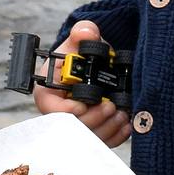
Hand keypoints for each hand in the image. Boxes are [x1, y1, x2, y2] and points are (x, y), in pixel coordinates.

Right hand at [32, 21, 130, 146]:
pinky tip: (125, 123)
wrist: (94, 65)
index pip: (52, 109)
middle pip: (73, 128)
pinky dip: (116, 136)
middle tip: (111, 108)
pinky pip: (103, 142)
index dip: (68, 111)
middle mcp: (60, 112)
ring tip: (121, 113)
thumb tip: (86, 33)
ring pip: (89, 138)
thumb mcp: (80, 40)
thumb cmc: (81, 54)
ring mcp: (78, 123)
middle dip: (94, 120)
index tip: (85, 104)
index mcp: (48, 92)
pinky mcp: (93, 131)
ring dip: (108, 128)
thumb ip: (82, 32)